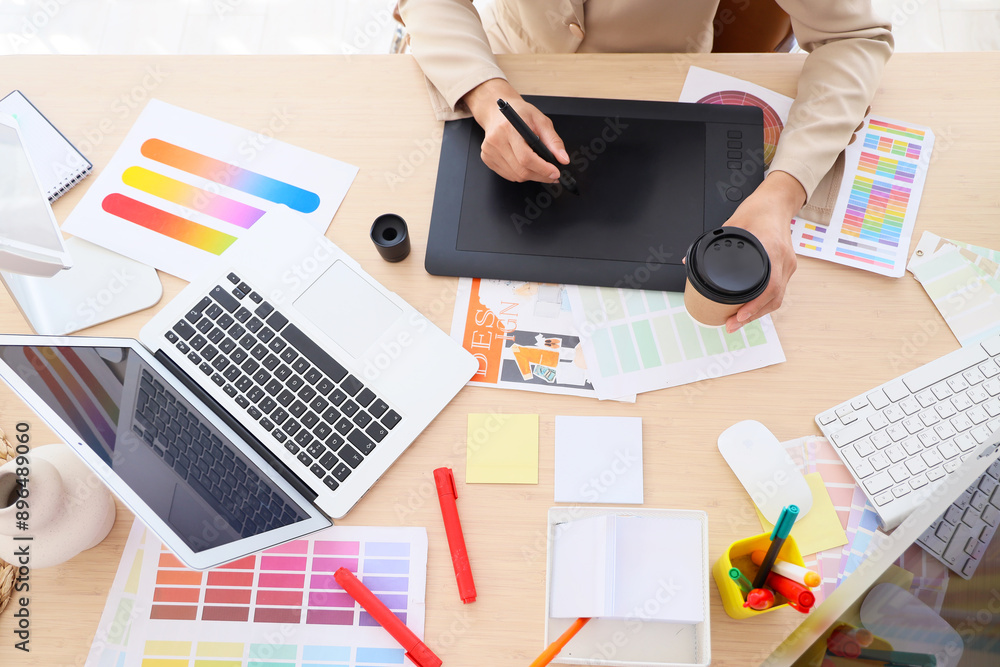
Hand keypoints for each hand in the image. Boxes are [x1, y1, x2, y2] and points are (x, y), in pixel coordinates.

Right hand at [462, 78, 568, 182]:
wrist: (498, 112)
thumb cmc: (520, 114)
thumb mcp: (541, 121)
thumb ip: (553, 141)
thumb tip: (563, 159)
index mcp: (509, 128)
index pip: (526, 157)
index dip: (542, 168)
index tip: (555, 173)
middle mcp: (496, 140)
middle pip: (521, 169)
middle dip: (540, 175)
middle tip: (552, 175)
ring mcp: (489, 151)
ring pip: (515, 175)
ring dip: (532, 176)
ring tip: (540, 169)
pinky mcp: (487, 158)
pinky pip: (508, 175)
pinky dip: (520, 174)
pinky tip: (526, 166)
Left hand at [722, 171, 804, 332]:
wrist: (777, 202)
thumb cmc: (757, 210)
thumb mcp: (731, 225)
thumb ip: (710, 243)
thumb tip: (687, 260)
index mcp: (771, 249)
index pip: (768, 286)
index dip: (754, 305)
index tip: (738, 316)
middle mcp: (783, 260)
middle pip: (773, 298)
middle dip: (751, 316)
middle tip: (731, 325)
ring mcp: (788, 265)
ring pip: (777, 298)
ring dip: (758, 313)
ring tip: (737, 322)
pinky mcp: (787, 267)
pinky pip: (778, 291)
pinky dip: (764, 304)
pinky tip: (751, 311)